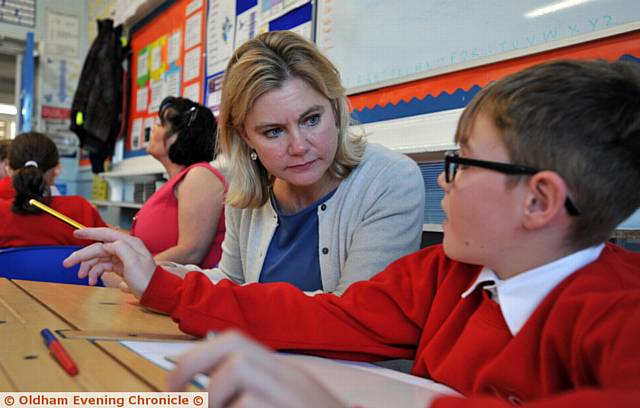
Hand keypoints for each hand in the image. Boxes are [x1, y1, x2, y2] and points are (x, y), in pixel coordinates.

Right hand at [63, 227, 155, 296]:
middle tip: (67, 263)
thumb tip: (107, 244)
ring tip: (82, 277)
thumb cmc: (147, 278)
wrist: (154, 292)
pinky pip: (103, 266)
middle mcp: (125, 248)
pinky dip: (96, 273)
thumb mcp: (134, 262)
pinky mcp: (120, 267)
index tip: (76, 234)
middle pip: (99, 248)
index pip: (106, 234)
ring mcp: (122, 258)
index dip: (90, 233)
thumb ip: (120, 248)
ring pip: (99, 258)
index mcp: (129, 243)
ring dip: (88, 267)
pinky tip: (93, 281)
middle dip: (82, 256)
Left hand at [168, 331, 347, 407]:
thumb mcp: (282, 402)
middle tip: (174, 392)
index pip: (235, 343)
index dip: (196, 356)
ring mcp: (292, 395)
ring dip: (215, 398)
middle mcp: (290, 379)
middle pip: (235, 346)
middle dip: (194, 363)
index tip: (174, 382)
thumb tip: (203, 389)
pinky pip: (249, 402)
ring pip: (239, 370)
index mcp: (283, 374)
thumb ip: (251, 394)